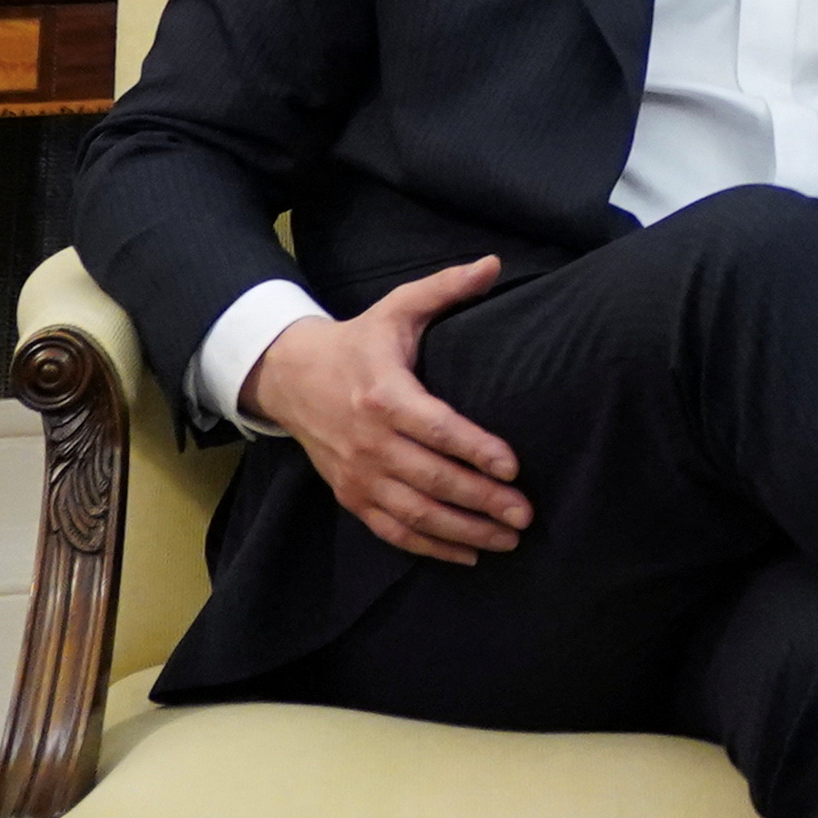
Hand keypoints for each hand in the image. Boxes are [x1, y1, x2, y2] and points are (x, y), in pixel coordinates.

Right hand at [241, 255, 525, 562]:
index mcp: (385, 395)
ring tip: (508, 539)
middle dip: (482, 500)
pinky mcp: (350, 496)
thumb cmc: (360, 341)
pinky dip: (429, 546)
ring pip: (414, 514)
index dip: (475, 449)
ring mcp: (358, 475)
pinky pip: (391, 530)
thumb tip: (493, 263)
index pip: (437, 428)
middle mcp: (370, 442)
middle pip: (431, 480)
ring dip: (462, 531)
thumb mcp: (398, 307)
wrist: (291, 378)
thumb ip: (446, 287)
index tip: (514, 466)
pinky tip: (467, 554)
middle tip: (526, 514)